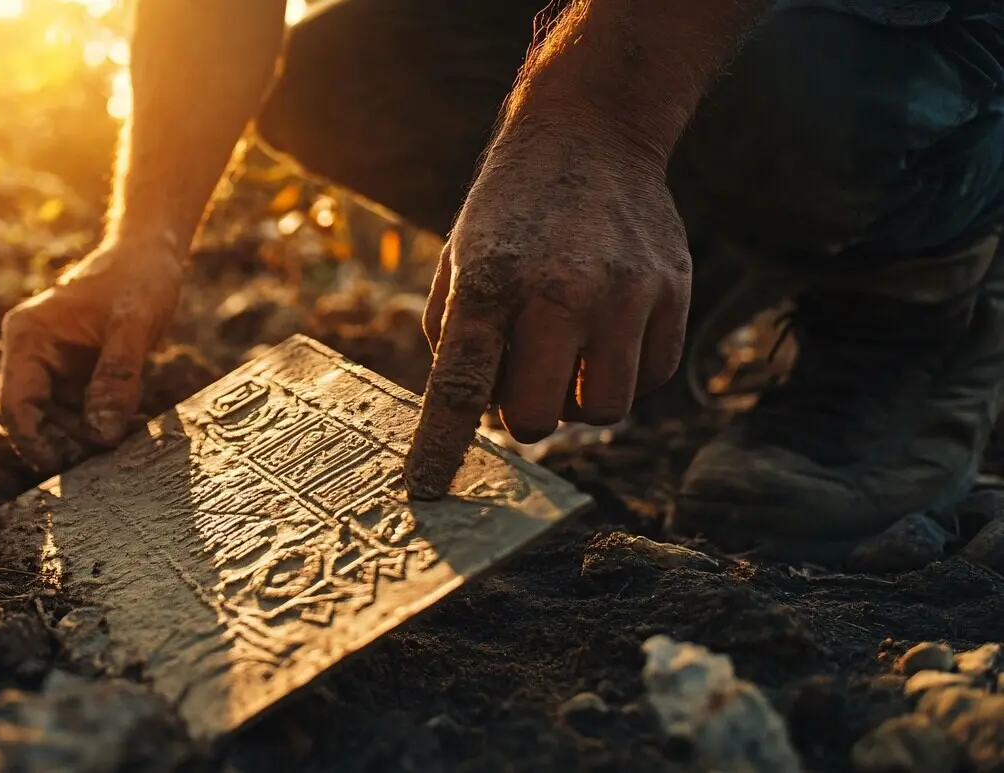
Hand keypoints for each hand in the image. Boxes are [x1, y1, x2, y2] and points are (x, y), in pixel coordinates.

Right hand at [0, 238, 182, 471]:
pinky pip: (86, 410)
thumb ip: (117, 376)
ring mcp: (56, 366)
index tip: (62, 470)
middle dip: (71, 443)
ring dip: (93, 436)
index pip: (16, 405)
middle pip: (39, 419)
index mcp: (28, 337)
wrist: (152, 253)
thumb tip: (102, 433)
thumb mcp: (134, 325)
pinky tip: (136, 428)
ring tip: (131, 441)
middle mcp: (33, 354)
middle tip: (110, 460)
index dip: (33, 443)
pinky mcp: (79, 373)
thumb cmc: (139, 278)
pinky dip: (106, 422)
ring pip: (64, 420)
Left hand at [404, 107, 690, 498]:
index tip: (429, 491)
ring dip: (578, 397)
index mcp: (489, 281)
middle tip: (522, 382)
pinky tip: (609, 328)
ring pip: (603, 410)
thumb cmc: (510, 214)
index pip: (459, 385)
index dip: (443, 447)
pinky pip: (650, 378)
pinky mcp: (672, 290)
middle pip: (538, 418)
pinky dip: (625, 371)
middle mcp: (560, 290)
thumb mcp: (459, 260)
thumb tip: (470, 420)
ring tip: (569, 350)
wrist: (591, 135)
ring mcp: (625, 292)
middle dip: (524, 415)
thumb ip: (455, 340)